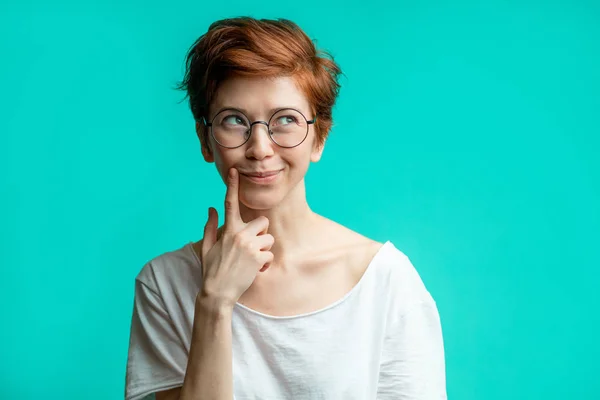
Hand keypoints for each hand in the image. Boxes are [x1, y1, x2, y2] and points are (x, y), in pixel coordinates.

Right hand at [198, 167, 274, 309]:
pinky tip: (254, 271)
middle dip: (261, 232)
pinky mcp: (258, 258)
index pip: (229, 203)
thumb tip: (211, 208)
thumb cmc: (211, 271)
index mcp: (227, 230)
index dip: (232, 186)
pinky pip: (270, 255)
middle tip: (252, 246)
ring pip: (269, 239)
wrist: (217, 293)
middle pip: (263, 221)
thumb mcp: (207, 247)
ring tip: (252, 262)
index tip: (234, 171)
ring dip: (264, 250)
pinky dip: (265, 265)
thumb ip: (210, 226)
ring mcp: (249, 245)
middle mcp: (239, 234)